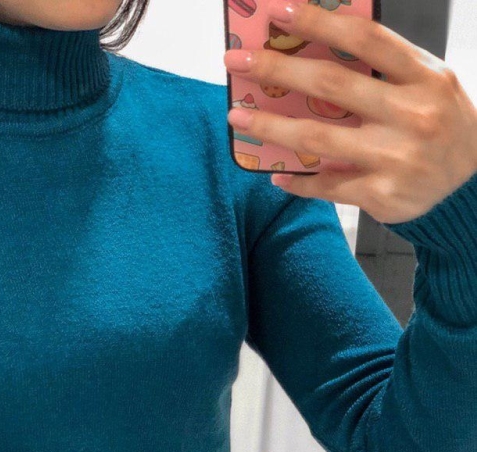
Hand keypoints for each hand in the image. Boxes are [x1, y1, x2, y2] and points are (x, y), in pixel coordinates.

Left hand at [223, 0, 476, 223]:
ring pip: (318, 138)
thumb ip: (383, 68)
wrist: (470, 186)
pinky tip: (275, 174)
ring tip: (238, 117)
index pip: (366, 40)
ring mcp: (395, 158)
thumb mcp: (427, 84)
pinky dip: (297, 180)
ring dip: (271, 125)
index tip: (280, 13)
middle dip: (277, 70)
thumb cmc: (439, 124)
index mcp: (425, 77)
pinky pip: (326, 185)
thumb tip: (315, 49)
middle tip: (237, 62)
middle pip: (331, 85)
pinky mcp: (381, 195)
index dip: (320, 22)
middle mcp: (411, 115)